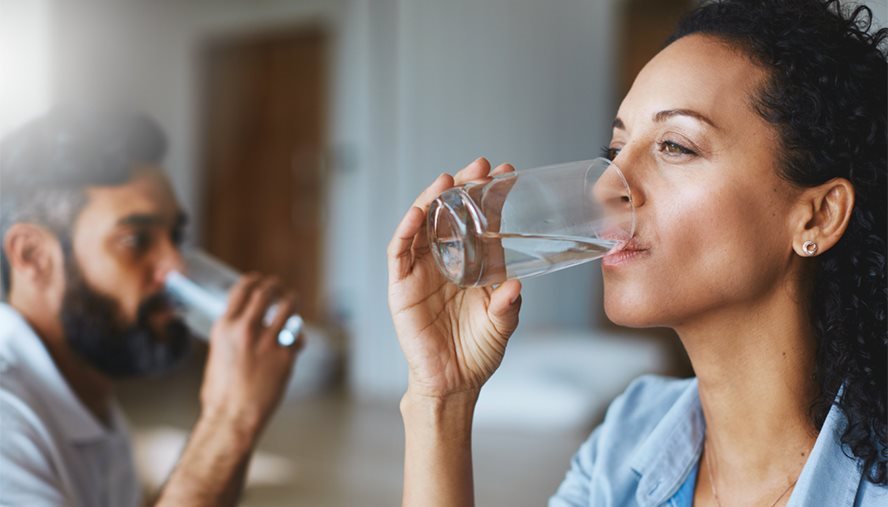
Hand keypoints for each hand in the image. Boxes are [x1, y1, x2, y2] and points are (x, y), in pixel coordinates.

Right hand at [199, 275, 301, 437]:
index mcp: (225, 327)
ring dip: (292, 301)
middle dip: (275, 286)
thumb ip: (231, 335)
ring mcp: (267, 341)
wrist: (232, 417)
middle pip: (267, 291)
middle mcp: (246, 329)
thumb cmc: (221, 393)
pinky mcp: (285, 355)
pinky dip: (297, 337)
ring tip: (293, 301)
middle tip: (280, 289)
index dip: (254, 280)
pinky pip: (297, 336)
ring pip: (288, 306)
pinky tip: (296, 342)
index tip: (260, 280)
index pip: (242, 289)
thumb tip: (244, 324)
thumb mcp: (218, 354)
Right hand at [388, 157, 522, 399]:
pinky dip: (406, 230)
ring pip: (423, 225)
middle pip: (450, 214)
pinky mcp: (401, 287)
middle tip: (480, 166)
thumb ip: (508, 305)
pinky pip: (399, 252)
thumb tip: (515, 285)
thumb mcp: (501, 326)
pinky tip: (417, 212)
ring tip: (447, 180)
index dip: (492, 197)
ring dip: (432, 200)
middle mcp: (446, 261)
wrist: (452, 384)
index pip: (481, 222)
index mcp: (473, 265)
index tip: (508, 174)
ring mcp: (421, 272)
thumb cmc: (477, 353)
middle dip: (463, 188)